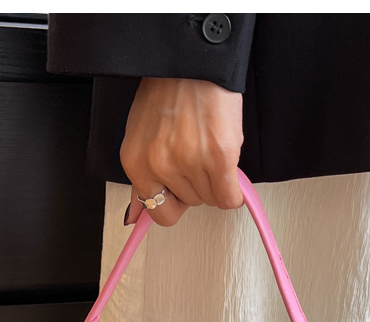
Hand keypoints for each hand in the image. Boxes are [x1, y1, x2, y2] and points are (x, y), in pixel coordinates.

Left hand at [120, 77, 243, 226]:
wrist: (192, 60)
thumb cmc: (168, 90)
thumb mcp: (142, 135)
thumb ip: (145, 174)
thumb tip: (139, 214)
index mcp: (136, 162)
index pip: (158, 211)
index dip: (175, 203)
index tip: (182, 194)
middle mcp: (160, 165)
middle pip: (190, 203)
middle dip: (198, 185)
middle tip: (199, 157)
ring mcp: (190, 162)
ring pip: (210, 199)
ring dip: (216, 182)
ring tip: (211, 152)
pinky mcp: (219, 156)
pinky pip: (229, 196)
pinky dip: (234, 191)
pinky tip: (230, 172)